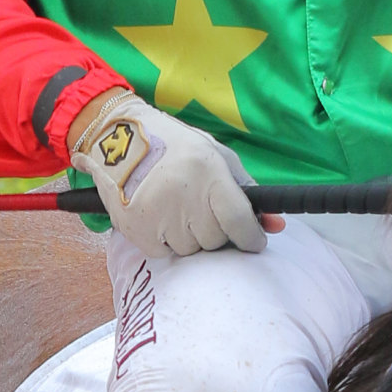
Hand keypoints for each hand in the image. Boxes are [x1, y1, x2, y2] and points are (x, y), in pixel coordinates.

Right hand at [68, 90, 269, 258]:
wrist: (116, 139)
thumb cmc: (175, 147)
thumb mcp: (215, 156)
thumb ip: (246, 191)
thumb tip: (275, 225)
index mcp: (208, 172)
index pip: (239, 221)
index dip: (251, 237)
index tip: (254, 241)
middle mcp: (184, 195)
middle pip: (215, 240)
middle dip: (215, 231)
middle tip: (201, 210)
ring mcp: (158, 215)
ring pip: (190, 249)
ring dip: (189, 236)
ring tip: (176, 208)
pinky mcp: (136, 230)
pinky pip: (164, 252)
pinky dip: (165, 240)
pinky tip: (158, 215)